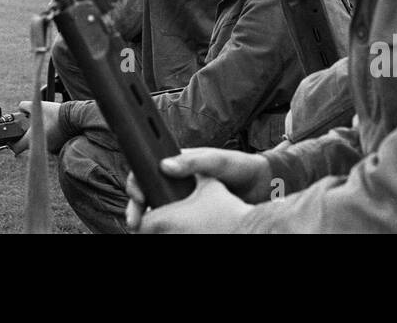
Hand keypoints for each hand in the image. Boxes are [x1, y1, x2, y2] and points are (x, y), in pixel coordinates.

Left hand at [15, 100, 65, 153]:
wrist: (75, 117)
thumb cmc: (56, 113)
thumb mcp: (38, 107)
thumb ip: (25, 106)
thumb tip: (20, 107)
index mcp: (33, 139)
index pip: (16, 148)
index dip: (11, 143)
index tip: (12, 137)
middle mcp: (40, 147)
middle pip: (27, 145)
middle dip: (25, 136)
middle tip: (26, 127)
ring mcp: (49, 148)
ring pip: (38, 143)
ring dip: (37, 136)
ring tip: (41, 124)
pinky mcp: (57, 146)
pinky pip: (48, 143)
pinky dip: (47, 136)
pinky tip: (50, 127)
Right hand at [125, 147, 272, 230]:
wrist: (262, 186)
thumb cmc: (239, 167)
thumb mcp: (217, 161)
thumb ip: (193, 163)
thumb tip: (164, 166)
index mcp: (179, 163)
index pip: (148, 170)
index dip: (137, 183)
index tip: (138, 197)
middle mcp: (177, 181)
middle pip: (147, 193)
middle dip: (136, 207)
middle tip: (134, 221)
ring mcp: (184, 199)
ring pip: (158, 211)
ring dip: (147, 221)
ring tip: (142, 231)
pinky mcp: (193, 215)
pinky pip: (172, 223)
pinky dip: (164, 229)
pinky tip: (161, 235)